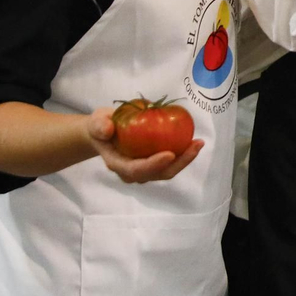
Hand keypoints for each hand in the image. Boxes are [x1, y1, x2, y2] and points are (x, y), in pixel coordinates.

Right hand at [84, 108, 203, 183]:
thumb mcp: (96, 122)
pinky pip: (171, 162)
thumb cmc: (101, 126)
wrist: (105, 131)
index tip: (169, 154)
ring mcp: (145, 169)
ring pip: (167, 170)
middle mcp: (132, 171)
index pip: (136, 170)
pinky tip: (195, 141)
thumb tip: (108, 129)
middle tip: (194, 147)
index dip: (153, 165)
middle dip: (178, 163)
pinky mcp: (154, 163)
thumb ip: (99, 125)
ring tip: (198, 143)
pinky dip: (183, 154)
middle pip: (158, 174)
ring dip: (185, 159)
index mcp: (118, 164)